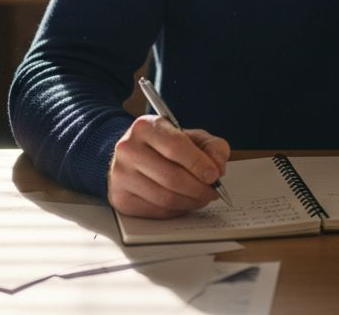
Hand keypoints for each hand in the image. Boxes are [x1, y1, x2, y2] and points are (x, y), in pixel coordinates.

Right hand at [108, 115, 229, 217]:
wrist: (132, 155)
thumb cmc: (164, 146)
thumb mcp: (190, 136)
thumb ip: (211, 146)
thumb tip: (218, 168)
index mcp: (145, 127)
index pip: (175, 147)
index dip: (198, 164)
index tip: (214, 175)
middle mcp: (128, 149)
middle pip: (171, 177)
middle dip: (199, 188)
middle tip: (212, 191)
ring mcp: (121, 175)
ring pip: (165, 198)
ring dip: (190, 202)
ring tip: (201, 197)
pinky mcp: (120, 198)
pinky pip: (156, 211)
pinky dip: (177, 210)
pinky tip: (184, 202)